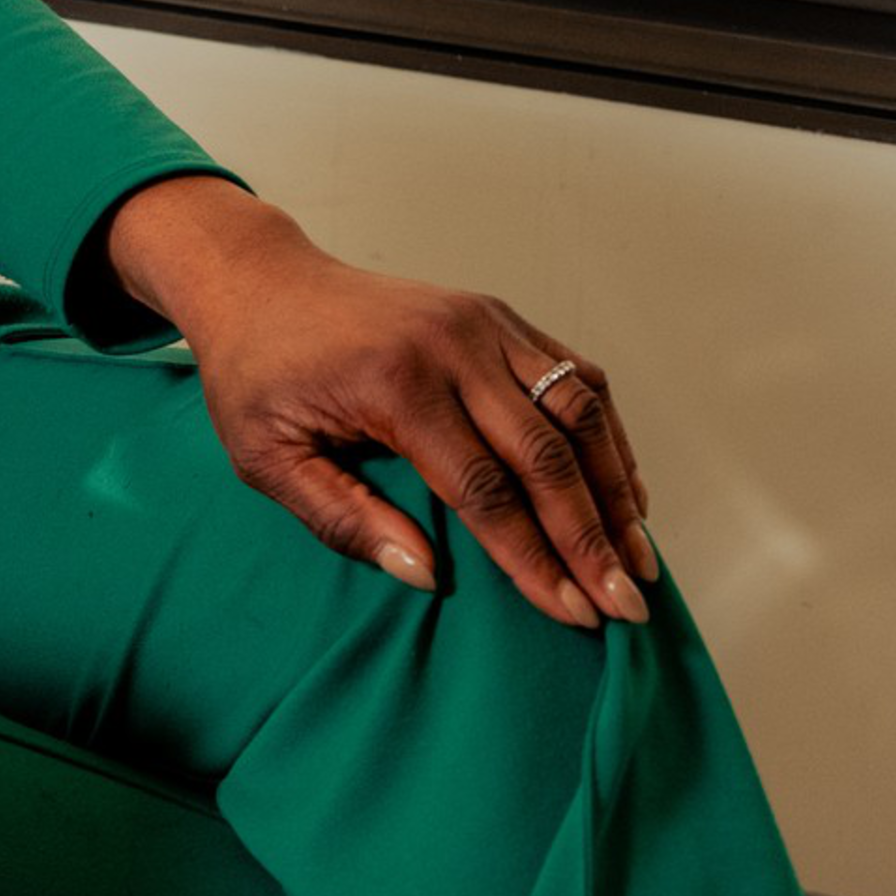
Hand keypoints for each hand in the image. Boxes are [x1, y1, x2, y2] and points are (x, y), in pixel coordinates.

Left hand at [102, 176, 660, 630]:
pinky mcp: (499, 316)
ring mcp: (484, 322)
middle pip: (546, 454)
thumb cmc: (257, 375)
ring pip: (579, 410)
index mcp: (396, 382)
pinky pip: (574, 376)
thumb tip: (428, 578)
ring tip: (638, 558)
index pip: (484, 489)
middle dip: (592, 537)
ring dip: (616, 488)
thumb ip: (344, 520)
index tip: (573, 612)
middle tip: (627, 605)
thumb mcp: (266, 458)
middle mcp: (453, 344)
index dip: (534, 558)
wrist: (259, 283)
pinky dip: (606, 436)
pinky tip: (622, 491)